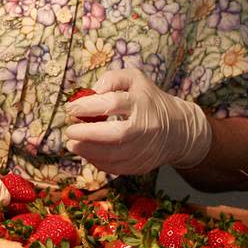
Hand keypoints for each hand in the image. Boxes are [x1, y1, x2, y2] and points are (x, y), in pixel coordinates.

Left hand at [64, 68, 211, 174]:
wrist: (178, 130)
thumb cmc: (149, 100)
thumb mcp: (135, 79)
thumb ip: (112, 79)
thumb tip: (90, 93)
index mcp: (143, 103)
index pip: (113, 104)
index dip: (88, 106)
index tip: (71, 109)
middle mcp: (146, 127)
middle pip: (116, 134)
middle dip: (88, 134)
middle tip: (70, 132)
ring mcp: (145, 149)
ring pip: (115, 155)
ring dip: (89, 151)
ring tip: (73, 144)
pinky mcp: (142, 166)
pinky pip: (116, 168)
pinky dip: (98, 162)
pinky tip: (88, 154)